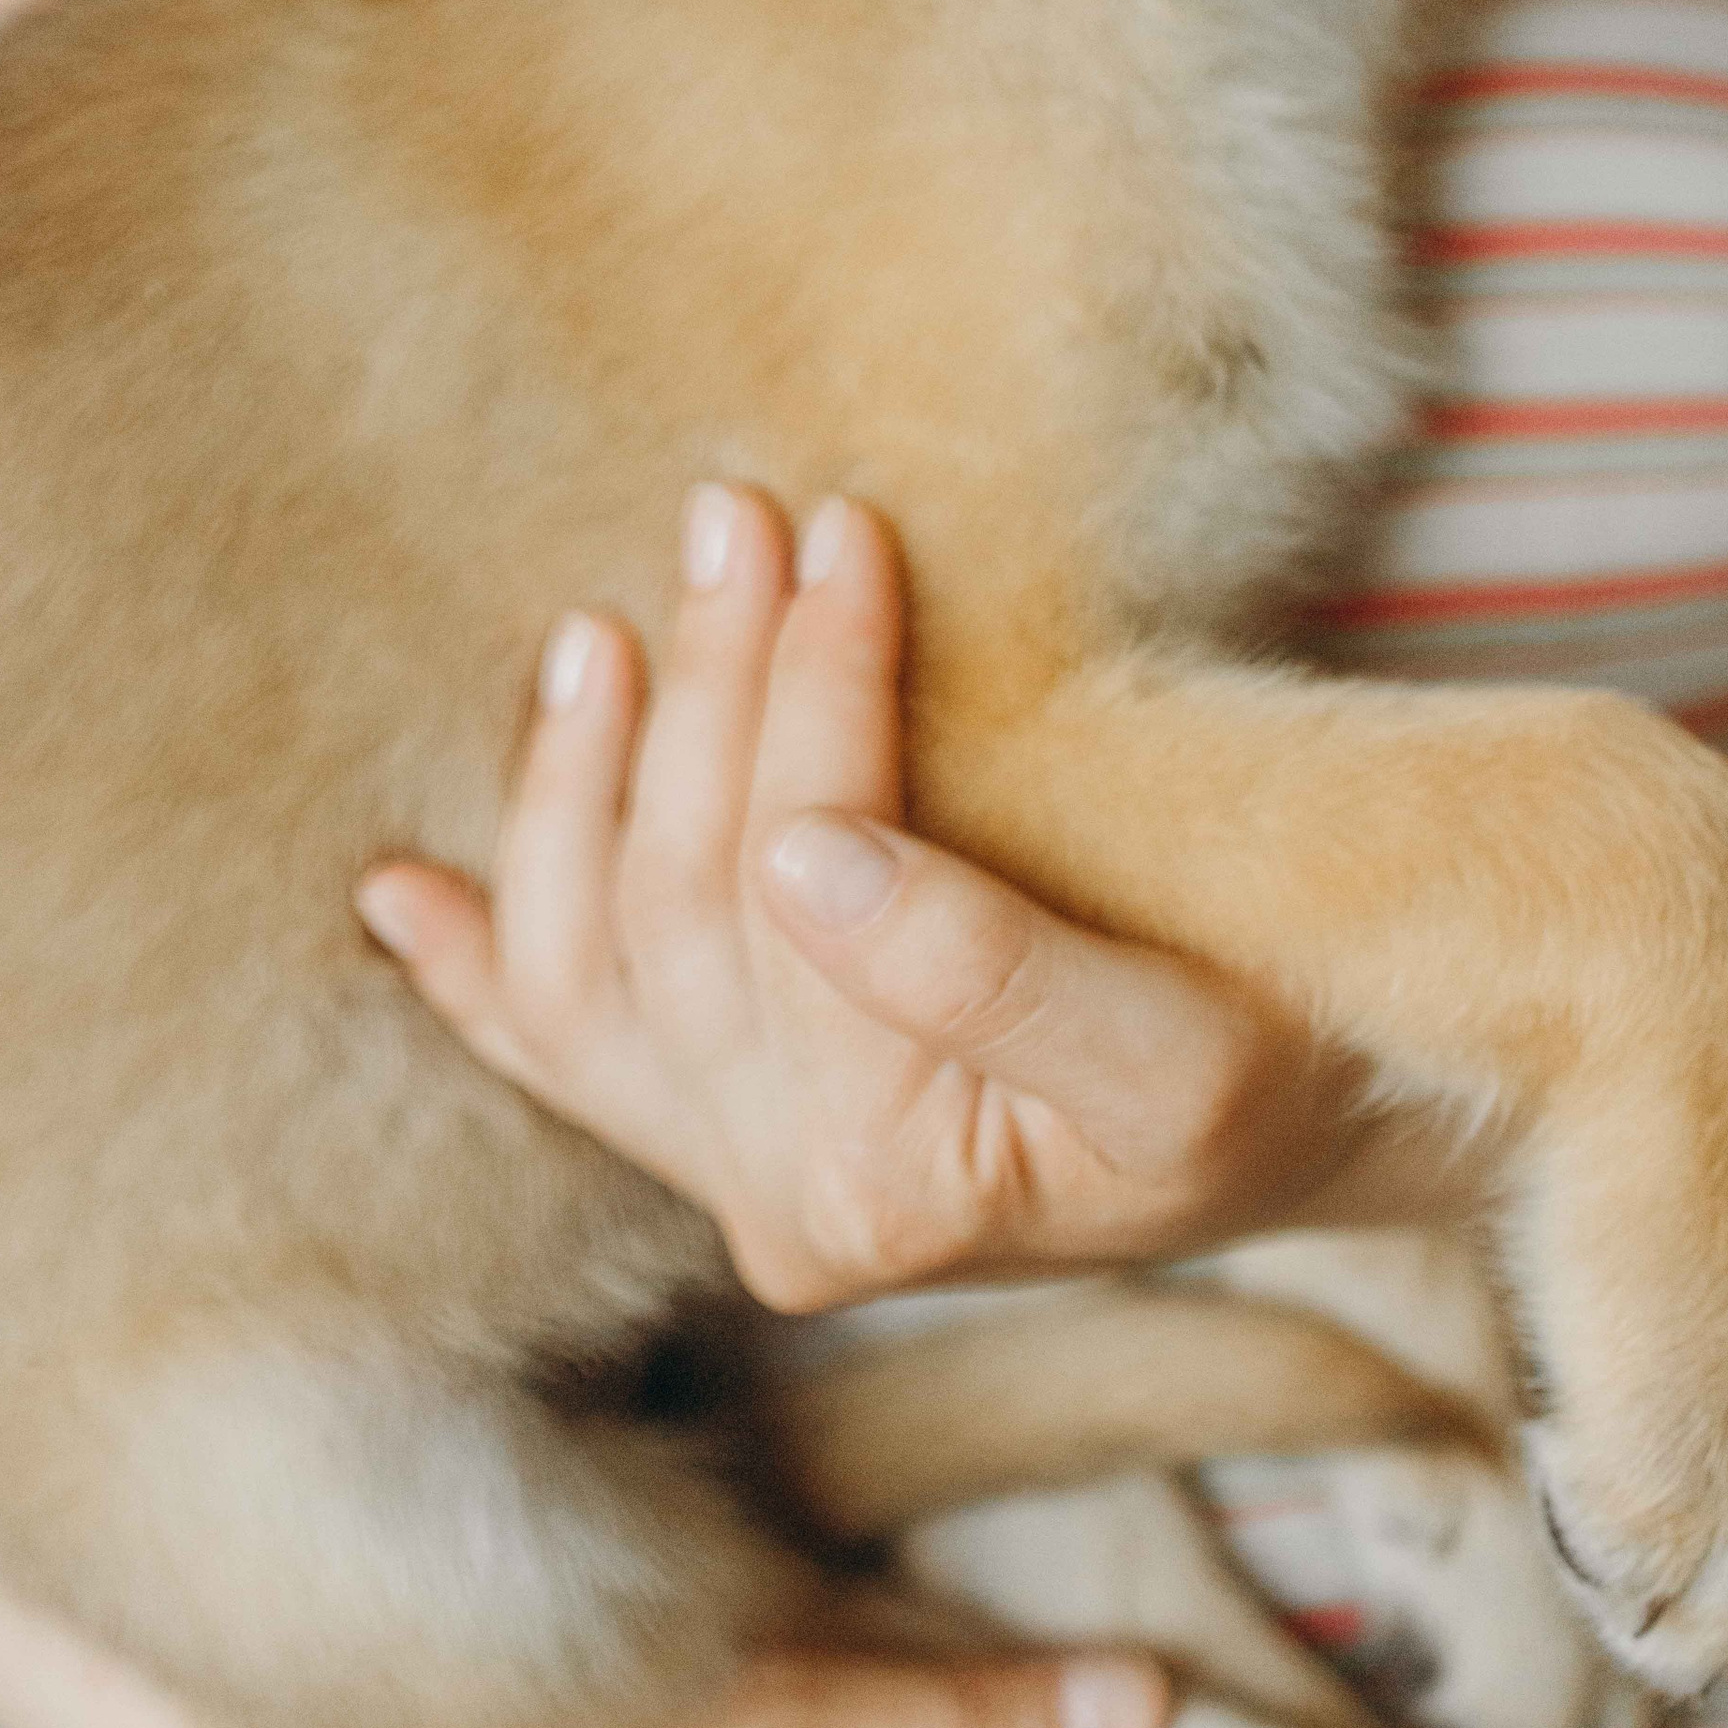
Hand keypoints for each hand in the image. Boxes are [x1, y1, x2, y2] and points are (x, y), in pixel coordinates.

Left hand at [358, 485, 1472, 1309]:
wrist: (1325, 1132)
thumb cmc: (1288, 1068)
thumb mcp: (1187, 1037)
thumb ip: (993, 968)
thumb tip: (805, 853)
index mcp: (895, 1183)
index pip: (799, 885)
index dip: (809, 693)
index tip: (839, 533)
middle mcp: (785, 1212)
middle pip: (681, 908)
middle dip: (707, 693)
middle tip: (739, 515)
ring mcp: (737, 1188)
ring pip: (590, 965)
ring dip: (577, 784)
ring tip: (603, 626)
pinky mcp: (723, 1152)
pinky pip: (567, 1061)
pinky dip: (476, 972)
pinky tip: (402, 891)